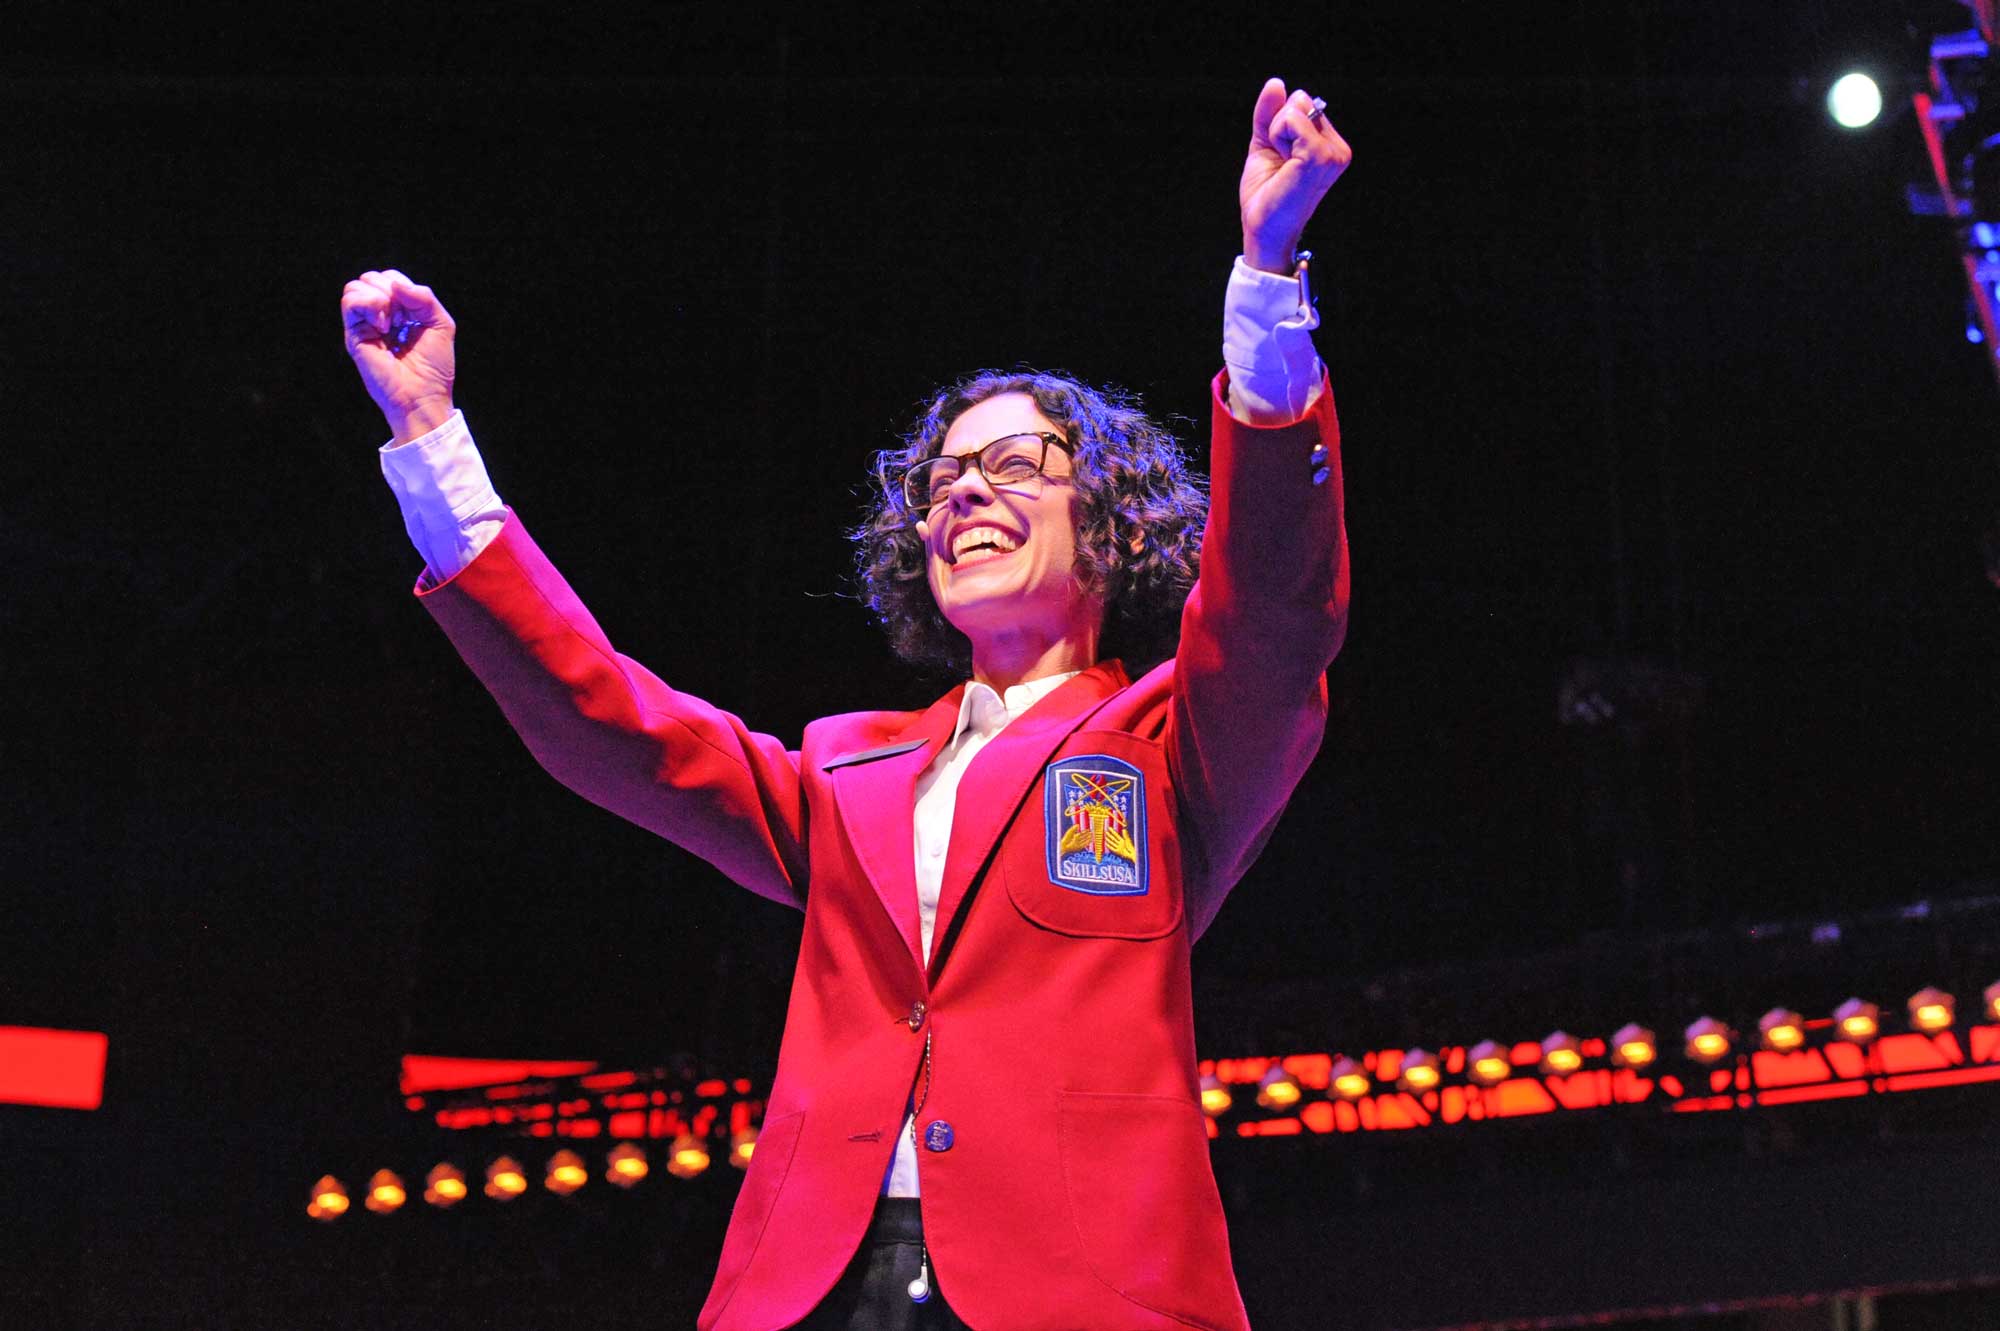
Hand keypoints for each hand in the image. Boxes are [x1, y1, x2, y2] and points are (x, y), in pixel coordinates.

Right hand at [341, 269, 457, 443]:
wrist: (423, 395)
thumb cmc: (434, 366)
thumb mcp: (440, 324)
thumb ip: (424, 297)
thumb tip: (396, 284)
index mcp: (398, 311)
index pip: (390, 278)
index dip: (403, 287)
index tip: (414, 314)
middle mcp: (378, 316)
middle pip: (371, 277)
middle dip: (390, 291)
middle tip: (403, 319)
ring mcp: (364, 325)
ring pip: (355, 286)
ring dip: (379, 298)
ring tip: (391, 323)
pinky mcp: (354, 335)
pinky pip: (350, 301)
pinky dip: (369, 305)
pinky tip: (383, 326)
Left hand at [1239, 78, 1351, 276]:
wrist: (1263, 229)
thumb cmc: (1266, 194)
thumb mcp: (1266, 145)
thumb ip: (1269, 115)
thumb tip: (1276, 83)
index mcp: (1329, 145)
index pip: (1302, 103)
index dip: (1279, 125)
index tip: (1281, 157)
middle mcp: (1337, 148)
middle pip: (1300, 100)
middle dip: (1278, 126)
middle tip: (1280, 162)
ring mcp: (1333, 153)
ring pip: (1295, 107)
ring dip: (1277, 134)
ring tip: (1283, 166)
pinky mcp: (1321, 155)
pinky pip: (1291, 119)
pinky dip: (1277, 137)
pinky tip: (1284, 164)